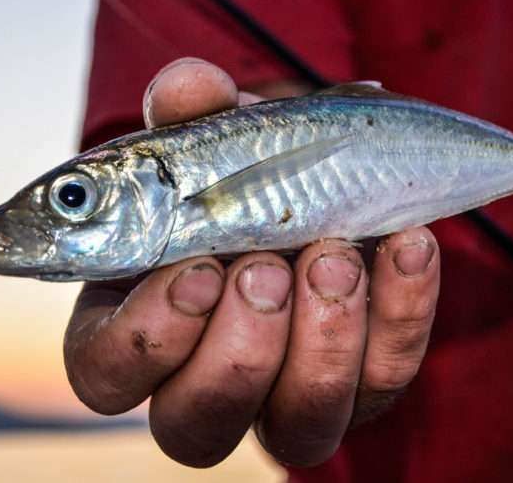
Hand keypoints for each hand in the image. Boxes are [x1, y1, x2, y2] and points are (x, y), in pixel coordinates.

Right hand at [63, 58, 440, 466]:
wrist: (317, 183)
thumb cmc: (235, 173)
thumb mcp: (209, 138)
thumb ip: (191, 113)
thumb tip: (187, 87)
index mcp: (134, 326)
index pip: (106, 372)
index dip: (148, 337)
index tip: (195, 268)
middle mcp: (203, 383)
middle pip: (197, 422)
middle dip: (240, 345)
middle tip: (265, 266)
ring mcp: (287, 396)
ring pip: (299, 425)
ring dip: (321, 337)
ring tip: (333, 251)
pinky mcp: (362, 385)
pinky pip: (385, 373)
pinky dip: (401, 308)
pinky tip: (406, 243)